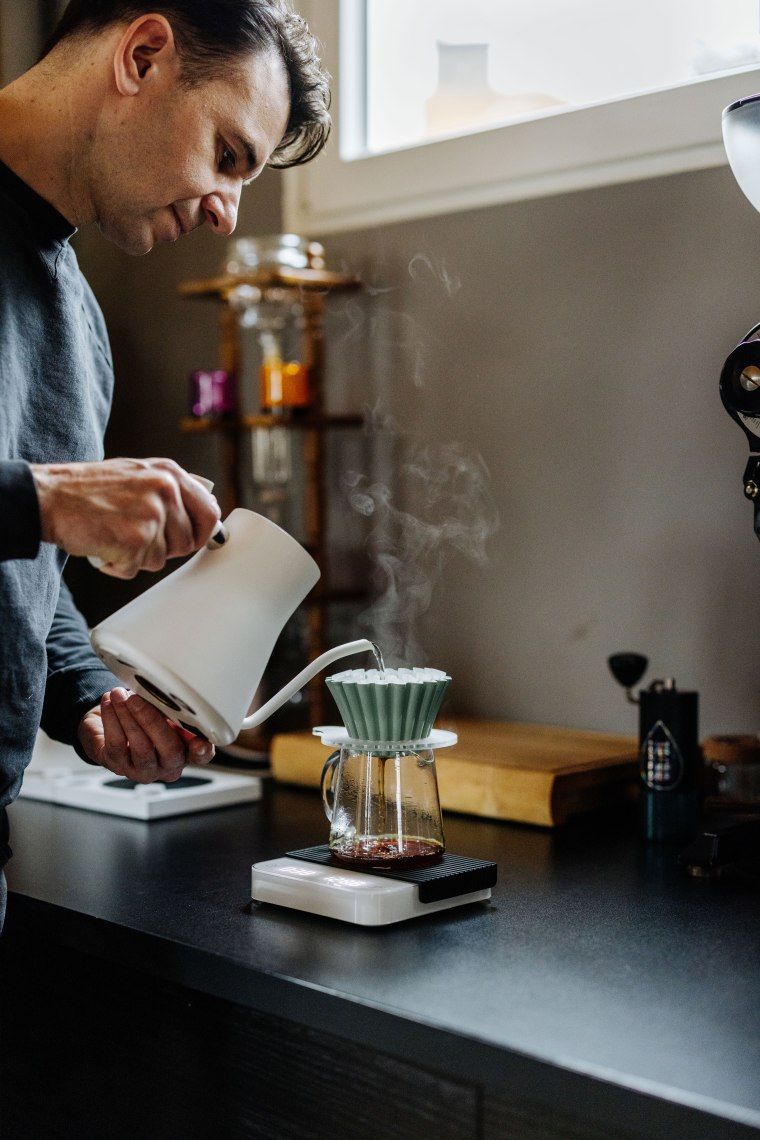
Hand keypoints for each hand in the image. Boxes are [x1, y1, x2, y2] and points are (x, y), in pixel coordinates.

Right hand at [30, 457, 220, 578]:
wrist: (49, 497)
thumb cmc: (88, 490)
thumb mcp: (137, 473)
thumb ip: (170, 489)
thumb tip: (206, 511)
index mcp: (170, 473)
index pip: (209, 512)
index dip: (201, 533)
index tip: (189, 540)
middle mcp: (166, 490)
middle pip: (187, 542)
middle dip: (163, 549)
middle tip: (134, 537)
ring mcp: (152, 515)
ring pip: (161, 559)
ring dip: (137, 558)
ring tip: (114, 536)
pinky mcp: (136, 540)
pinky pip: (137, 569)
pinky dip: (118, 566)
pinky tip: (103, 546)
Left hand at [79, 689, 214, 781]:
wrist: (111, 727)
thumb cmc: (144, 718)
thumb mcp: (162, 711)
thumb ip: (170, 709)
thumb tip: (165, 692)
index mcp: (186, 751)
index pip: (201, 755)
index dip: (203, 750)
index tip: (199, 743)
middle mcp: (168, 765)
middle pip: (169, 750)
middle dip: (152, 721)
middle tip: (137, 699)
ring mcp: (144, 770)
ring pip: (141, 747)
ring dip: (128, 717)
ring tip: (119, 696)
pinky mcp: (119, 766)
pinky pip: (116, 744)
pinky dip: (112, 720)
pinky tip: (109, 704)